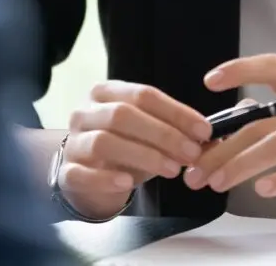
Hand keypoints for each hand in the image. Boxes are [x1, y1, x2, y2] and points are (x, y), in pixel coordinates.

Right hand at [60, 80, 211, 219]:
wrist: (83, 169)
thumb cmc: (121, 144)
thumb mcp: (144, 131)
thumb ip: (172, 131)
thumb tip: (210, 138)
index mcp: (107, 92)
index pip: (144, 94)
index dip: (176, 112)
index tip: (204, 130)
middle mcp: (86, 111)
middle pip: (123, 115)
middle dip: (163, 134)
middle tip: (191, 153)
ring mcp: (73, 141)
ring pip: (104, 141)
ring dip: (143, 155)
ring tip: (172, 169)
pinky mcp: (65, 172)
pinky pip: (82, 173)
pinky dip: (106, 178)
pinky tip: (128, 183)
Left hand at [183, 54, 275, 235]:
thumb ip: (270, 124)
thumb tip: (222, 128)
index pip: (275, 67)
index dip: (242, 68)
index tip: (210, 81)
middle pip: (266, 119)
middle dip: (225, 145)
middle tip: (197, 167)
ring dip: (242, 163)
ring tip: (217, 181)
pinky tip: (261, 190)